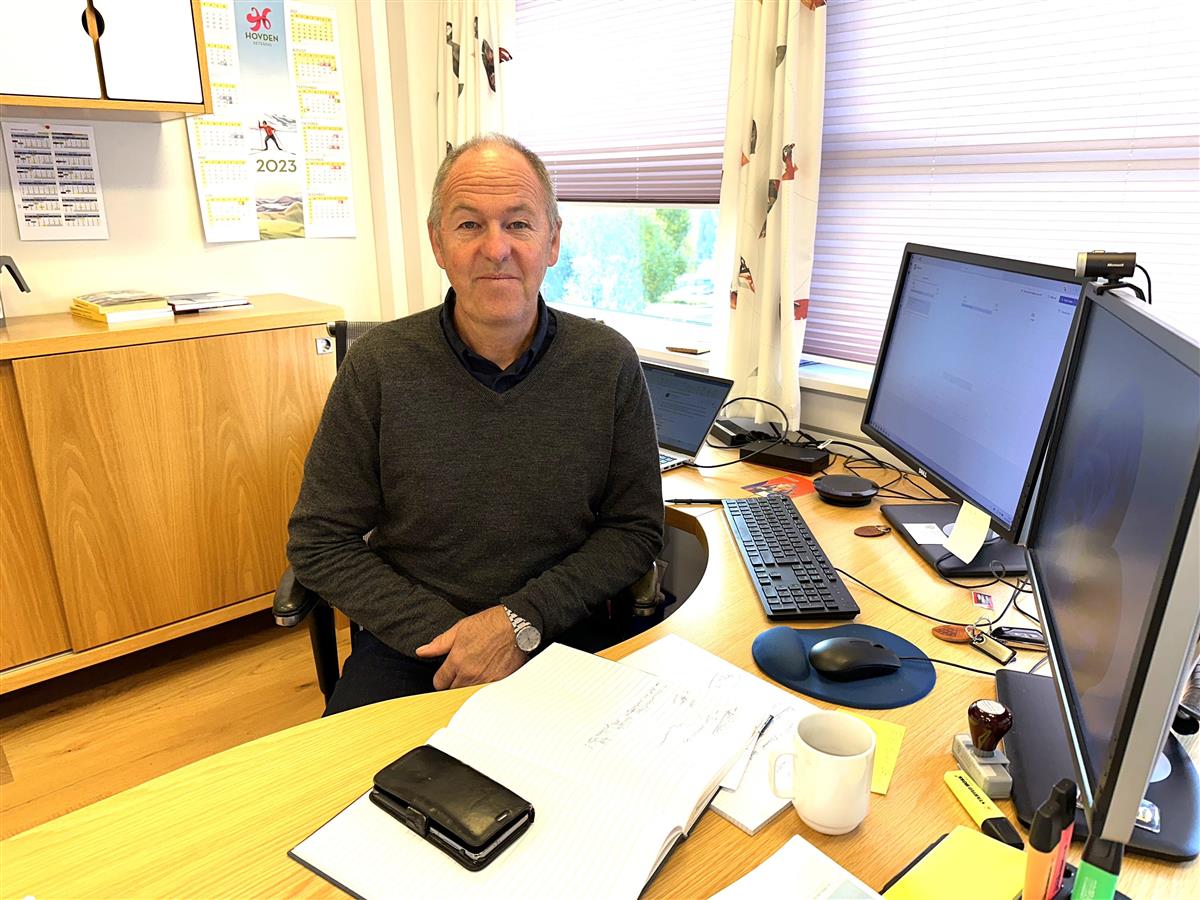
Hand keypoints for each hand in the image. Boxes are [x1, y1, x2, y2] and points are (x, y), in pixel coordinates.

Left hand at [414, 606, 528, 689]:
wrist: (516, 625)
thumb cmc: (491, 623)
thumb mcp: (460, 628)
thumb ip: (439, 643)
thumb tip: (422, 651)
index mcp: (457, 660)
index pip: (439, 682)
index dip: (442, 677)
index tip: (446, 673)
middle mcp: (470, 673)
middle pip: (453, 691)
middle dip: (454, 683)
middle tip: (461, 672)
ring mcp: (485, 679)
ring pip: (468, 694)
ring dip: (468, 687)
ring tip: (475, 673)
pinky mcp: (500, 682)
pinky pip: (486, 692)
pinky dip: (484, 687)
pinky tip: (487, 676)